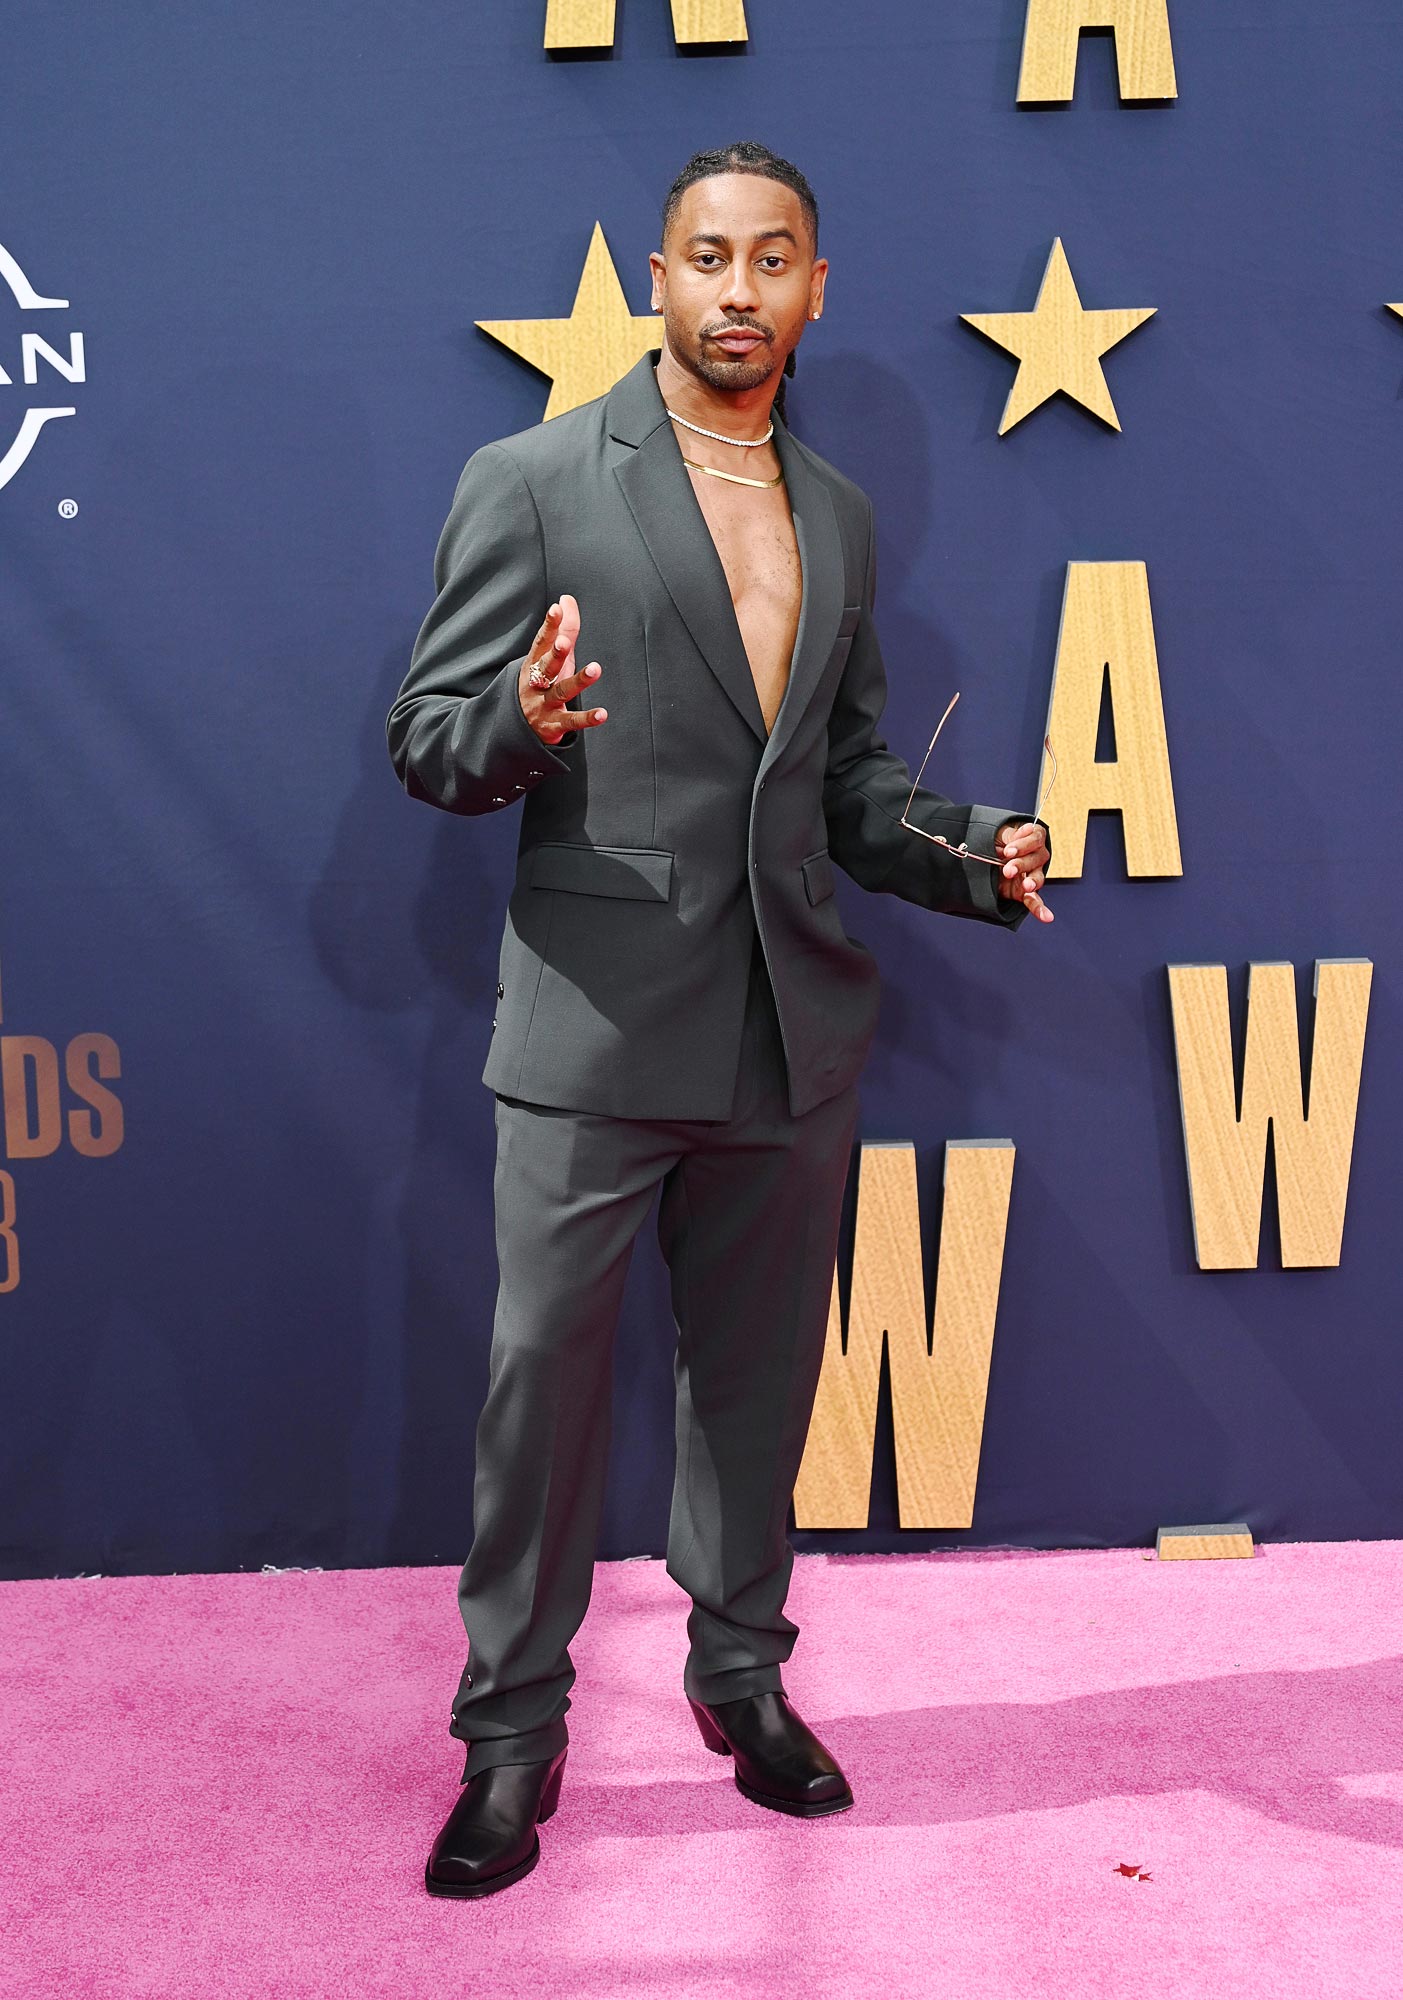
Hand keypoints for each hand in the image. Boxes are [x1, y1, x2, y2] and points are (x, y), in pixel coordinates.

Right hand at [518, 593, 608, 745]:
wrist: (519, 726)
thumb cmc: (541, 683)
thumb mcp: (551, 657)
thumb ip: (562, 629)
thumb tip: (566, 598)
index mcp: (534, 663)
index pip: (541, 642)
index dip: (549, 626)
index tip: (555, 609)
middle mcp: (537, 682)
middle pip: (546, 666)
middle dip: (555, 654)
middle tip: (564, 642)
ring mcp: (543, 705)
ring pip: (560, 691)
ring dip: (578, 680)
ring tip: (595, 668)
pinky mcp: (553, 725)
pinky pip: (571, 721)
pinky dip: (586, 718)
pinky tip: (602, 714)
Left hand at [995, 821, 1052, 923]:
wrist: (988, 854)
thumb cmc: (997, 840)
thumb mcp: (1001, 832)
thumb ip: (1011, 834)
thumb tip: (1024, 829)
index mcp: (1033, 839)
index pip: (1035, 839)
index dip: (1022, 845)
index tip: (1008, 851)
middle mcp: (1037, 857)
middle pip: (1035, 859)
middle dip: (1021, 864)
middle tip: (1008, 869)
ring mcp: (1032, 875)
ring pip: (1037, 878)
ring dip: (1032, 882)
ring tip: (1027, 886)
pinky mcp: (1024, 891)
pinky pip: (1034, 901)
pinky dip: (1039, 909)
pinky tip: (1046, 917)